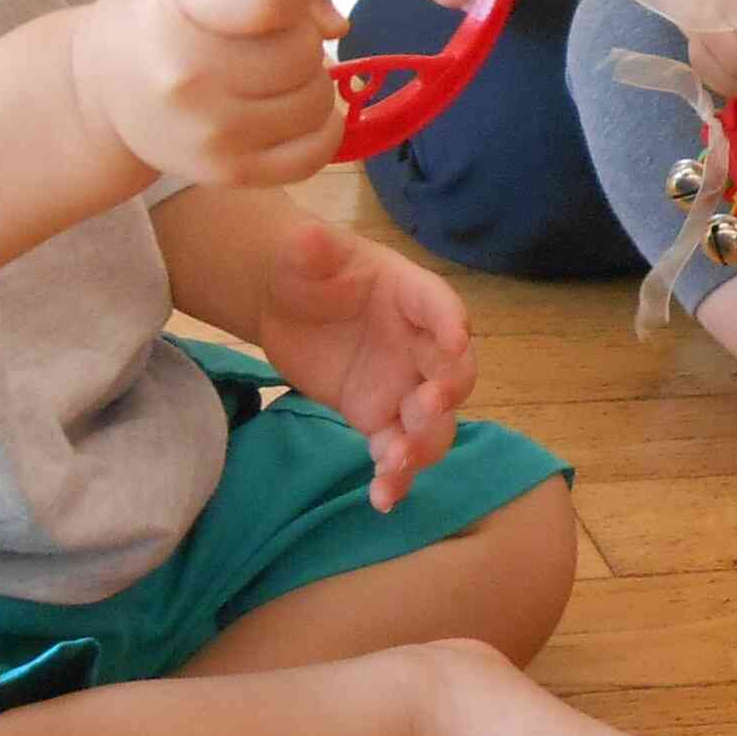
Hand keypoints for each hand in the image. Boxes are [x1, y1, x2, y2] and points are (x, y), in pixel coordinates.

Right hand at [69, 0, 344, 187]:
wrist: (103, 89)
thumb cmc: (163, 14)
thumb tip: (333, 25)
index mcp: (180, 4)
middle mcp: (189, 76)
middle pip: (304, 50)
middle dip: (300, 38)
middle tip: (267, 39)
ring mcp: (210, 132)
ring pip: (316, 100)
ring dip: (310, 82)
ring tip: (272, 74)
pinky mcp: (228, 173)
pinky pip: (314, 154)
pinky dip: (319, 129)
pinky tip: (292, 109)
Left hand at [254, 211, 473, 509]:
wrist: (282, 302)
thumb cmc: (305, 268)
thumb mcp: (304, 254)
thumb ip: (311, 249)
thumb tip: (308, 237)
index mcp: (411, 296)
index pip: (440, 307)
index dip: (450, 321)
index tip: (455, 337)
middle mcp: (419, 344)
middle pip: (451, 373)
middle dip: (446, 392)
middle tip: (426, 407)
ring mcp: (402, 385)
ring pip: (431, 424)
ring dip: (423, 445)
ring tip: (396, 463)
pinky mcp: (377, 418)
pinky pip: (395, 451)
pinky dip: (394, 476)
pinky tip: (381, 499)